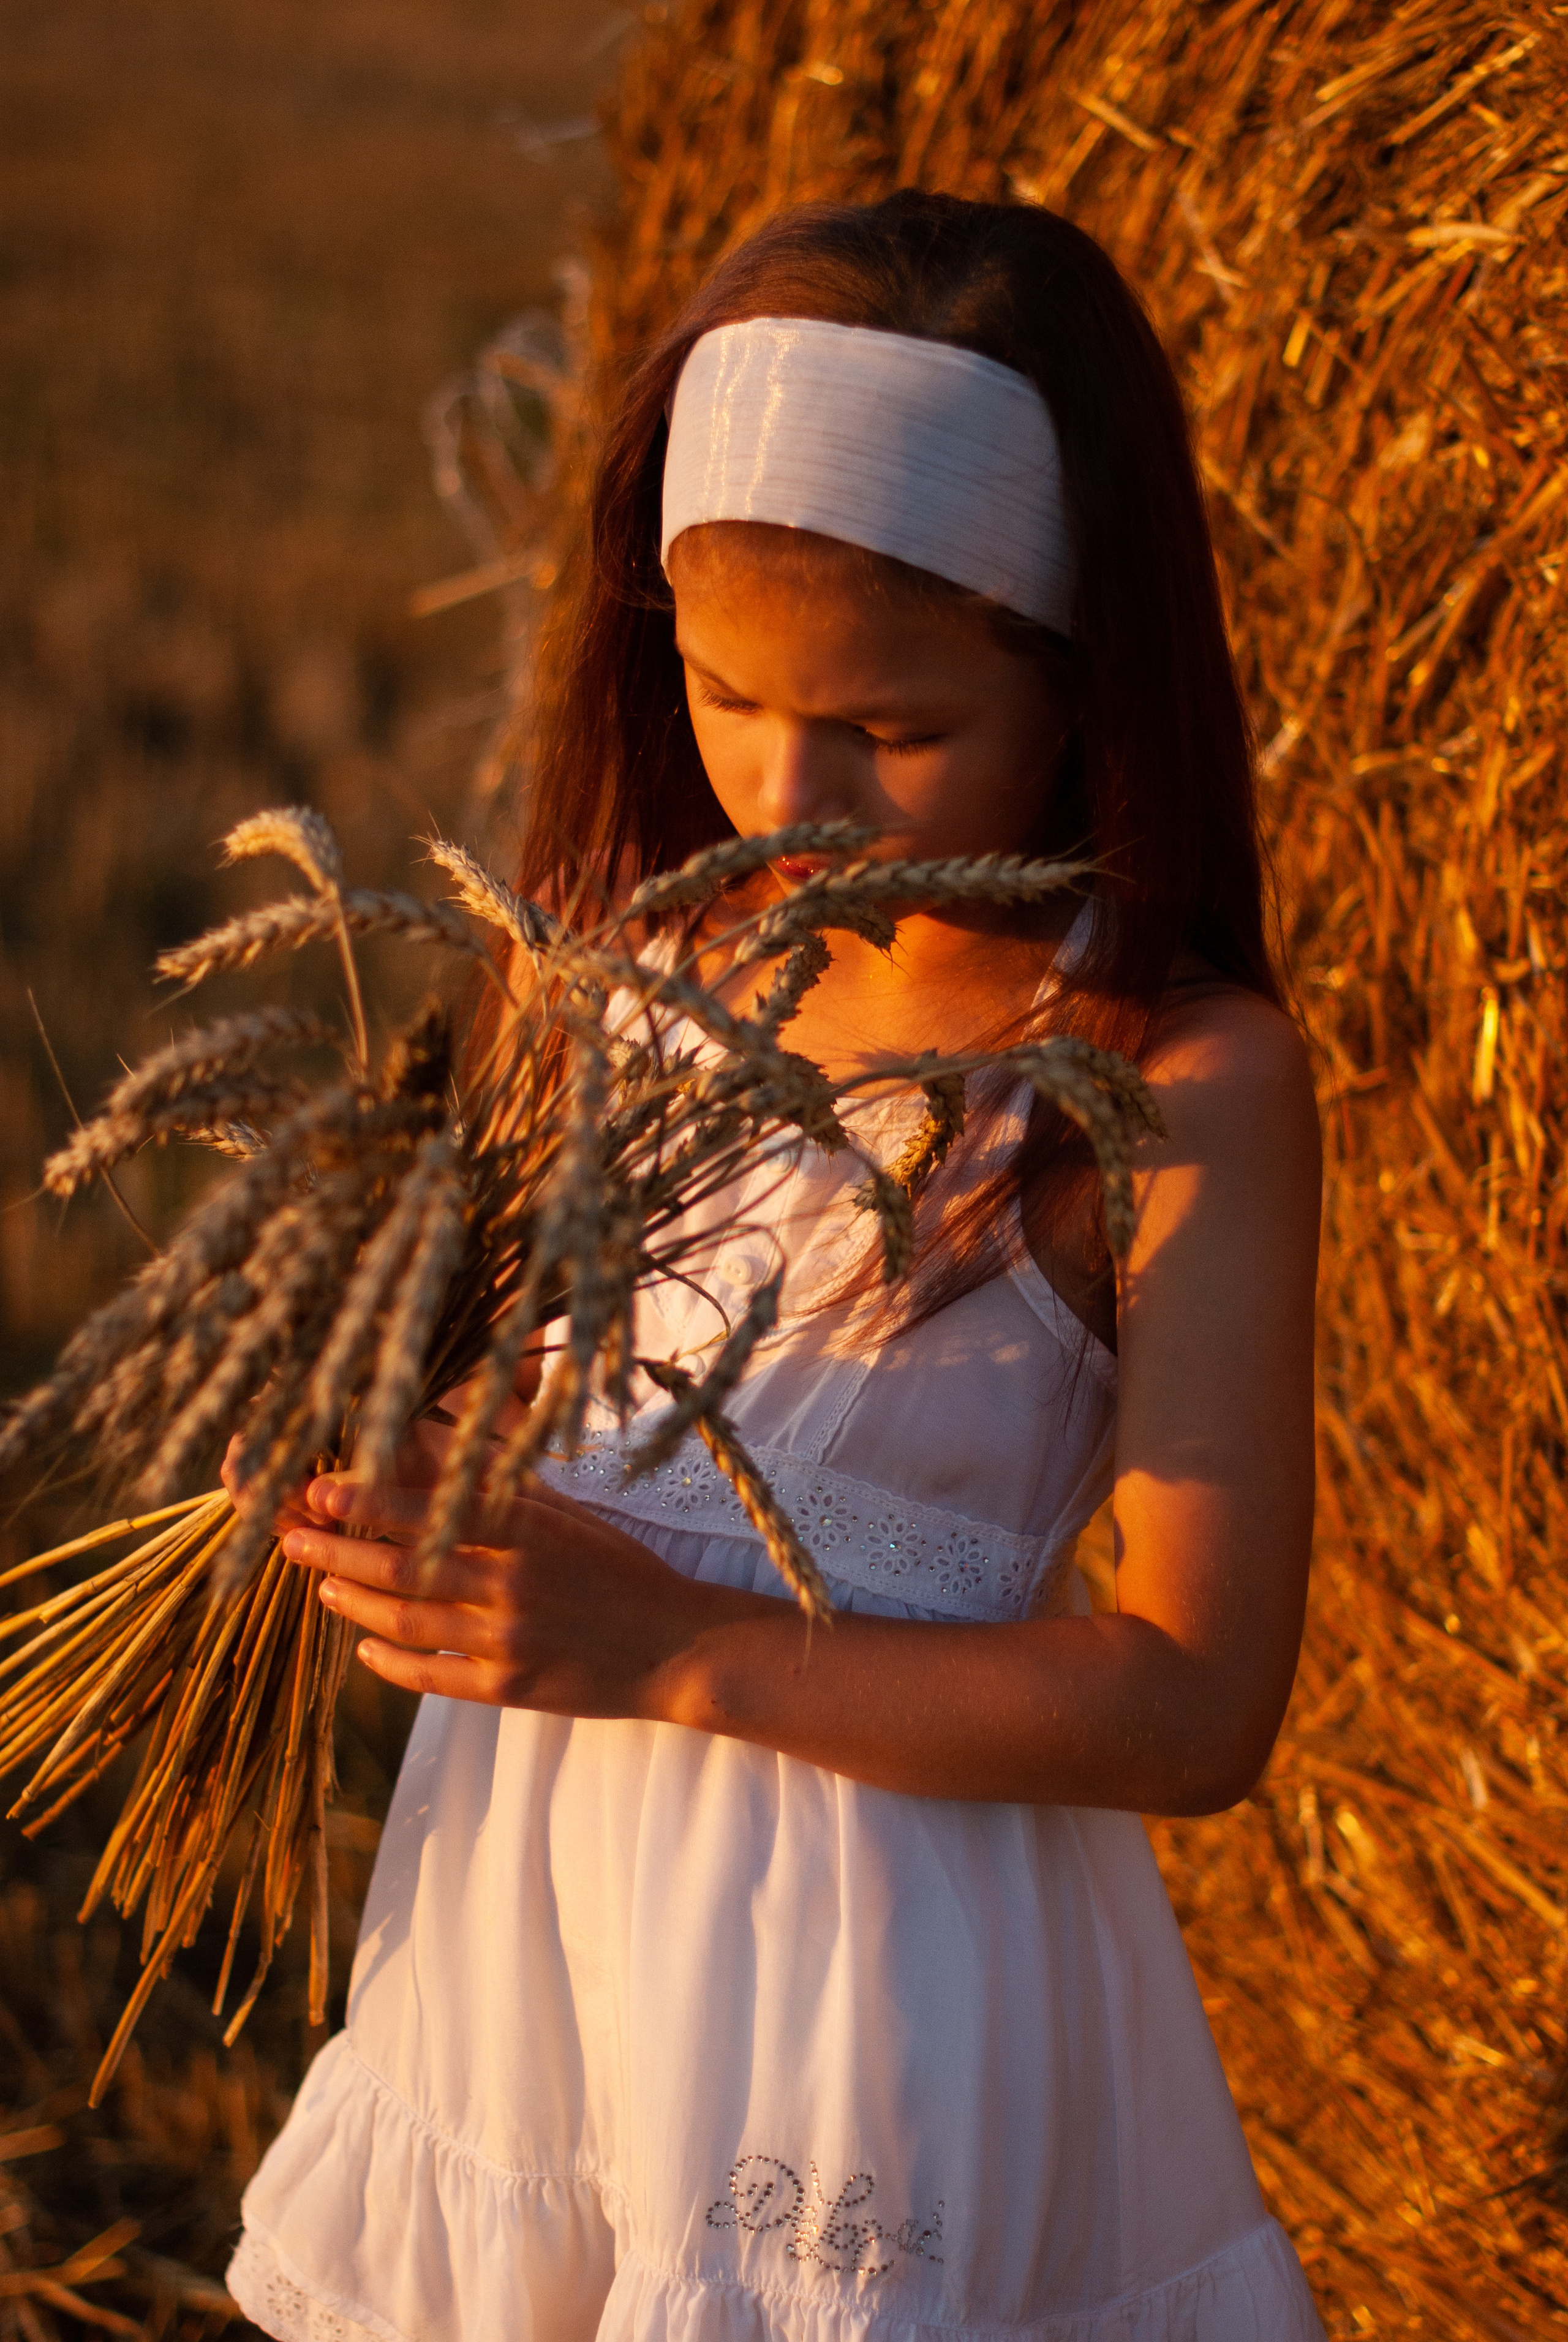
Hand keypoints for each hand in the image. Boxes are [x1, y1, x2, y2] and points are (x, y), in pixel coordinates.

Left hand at [279, 1471, 744, 1714]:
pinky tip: (364, 1652)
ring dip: (352, 1603)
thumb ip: (499, 1490)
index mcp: (528, 1530)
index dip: (366, 1501)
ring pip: (404, 1623)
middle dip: (336, 1550)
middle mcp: (512, 1583)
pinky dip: (388, 1664)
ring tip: (322, 1584)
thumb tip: (427, 1448)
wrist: (675, 1647)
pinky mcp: (509, 1688)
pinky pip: (429, 1678)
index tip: (317, 1490)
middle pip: (401, 1567)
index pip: (431, 1510)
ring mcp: (508, 1640)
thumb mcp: (565, 1515)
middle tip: (291, 1537)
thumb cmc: (618, 1569)